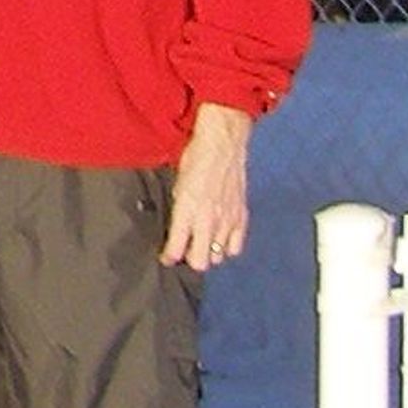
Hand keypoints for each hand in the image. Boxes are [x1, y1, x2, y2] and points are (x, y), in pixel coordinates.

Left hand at [163, 104, 252, 272]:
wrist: (222, 145)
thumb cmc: (195, 159)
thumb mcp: (177, 185)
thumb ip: (178, 211)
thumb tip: (177, 228)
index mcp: (187, 211)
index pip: (176, 249)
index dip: (169, 258)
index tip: (166, 258)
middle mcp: (207, 221)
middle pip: (200, 262)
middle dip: (190, 260)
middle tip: (186, 251)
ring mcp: (227, 221)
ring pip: (218, 257)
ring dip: (209, 252)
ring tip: (203, 243)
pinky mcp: (241, 217)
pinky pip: (235, 247)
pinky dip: (227, 247)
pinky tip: (221, 238)